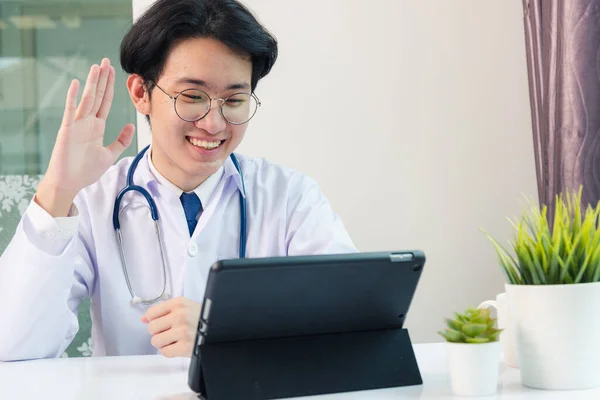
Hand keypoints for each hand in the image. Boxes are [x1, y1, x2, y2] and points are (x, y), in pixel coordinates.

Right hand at [36, 58, 134, 216]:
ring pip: (87, 100)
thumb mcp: (110, 154)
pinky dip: (73, 97)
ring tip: (97, 67)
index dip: (110, 87)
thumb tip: (131, 126)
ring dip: (92, 83)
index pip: (106, 102)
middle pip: (97, 96)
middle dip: (102, 79)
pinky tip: (77, 84)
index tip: (114, 72)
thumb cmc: (86, 170)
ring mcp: (77, 125)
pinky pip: (71, 111)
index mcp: (97, 126)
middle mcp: (87, 122)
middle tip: (106, 61)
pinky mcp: (67, 130)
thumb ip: (121, 140)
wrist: (70, 183)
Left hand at [142, 297, 201, 357]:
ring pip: (155, 341)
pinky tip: (180, 346)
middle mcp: (180, 315)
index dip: (155, 320)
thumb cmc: (201, 318)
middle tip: (171, 331)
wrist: (220, 327)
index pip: (151, 313)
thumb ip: (163, 311)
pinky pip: (165, 352)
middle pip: (151, 328)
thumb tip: (143, 319)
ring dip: (164, 343)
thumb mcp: (185, 307)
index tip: (163, 322)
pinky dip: (170, 351)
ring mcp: (182, 331)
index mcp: (179, 303)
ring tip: (176, 339)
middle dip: (159, 332)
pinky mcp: (185, 347)